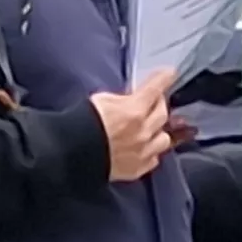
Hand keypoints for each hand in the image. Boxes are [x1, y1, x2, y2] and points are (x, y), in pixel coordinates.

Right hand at [91, 65, 189, 180]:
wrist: (71, 154)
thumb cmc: (82, 125)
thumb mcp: (102, 100)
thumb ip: (121, 99)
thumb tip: (130, 99)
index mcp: (134, 110)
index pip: (156, 89)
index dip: (164, 78)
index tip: (169, 73)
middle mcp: (143, 131)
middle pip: (163, 112)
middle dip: (159, 104)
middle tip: (153, 101)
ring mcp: (142, 151)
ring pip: (163, 138)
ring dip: (158, 130)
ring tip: (150, 128)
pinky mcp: (137, 168)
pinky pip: (153, 158)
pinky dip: (150, 151)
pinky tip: (143, 148)